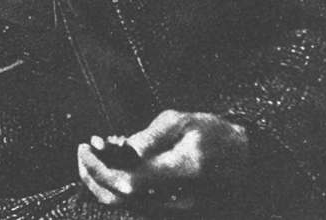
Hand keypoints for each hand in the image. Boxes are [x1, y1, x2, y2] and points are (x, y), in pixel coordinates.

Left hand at [78, 110, 249, 211]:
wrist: (242, 158)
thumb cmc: (214, 134)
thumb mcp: (183, 121)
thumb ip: (150, 135)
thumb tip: (123, 147)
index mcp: (178, 173)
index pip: (128, 182)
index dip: (101, 168)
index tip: (87, 146)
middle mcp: (172, 197)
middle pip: (120, 198)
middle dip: (93, 174)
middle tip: (84, 148)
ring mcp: (169, 205)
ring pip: (124, 202)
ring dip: (101, 179)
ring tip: (94, 150)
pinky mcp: (165, 203)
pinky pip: (134, 198)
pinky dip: (116, 180)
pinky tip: (114, 157)